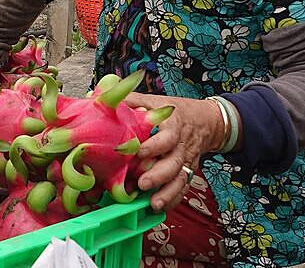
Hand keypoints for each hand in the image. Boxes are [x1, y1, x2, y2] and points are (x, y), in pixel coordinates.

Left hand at [125, 92, 225, 212]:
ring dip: (167, 193)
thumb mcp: (154, 101)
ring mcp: (186, 160)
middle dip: (159, 175)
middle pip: (174, 162)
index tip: (138, 152)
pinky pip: (183, 188)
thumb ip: (131, 101)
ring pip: (180, 179)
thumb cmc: (173, 111)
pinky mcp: (187, 171)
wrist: (204, 120)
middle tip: (142, 184)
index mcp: (173, 126)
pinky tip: (160, 207)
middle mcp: (181, 145)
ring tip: (153, 203)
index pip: (167, 137)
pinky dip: (173, 199)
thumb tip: (100, 98)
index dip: (154, 146)